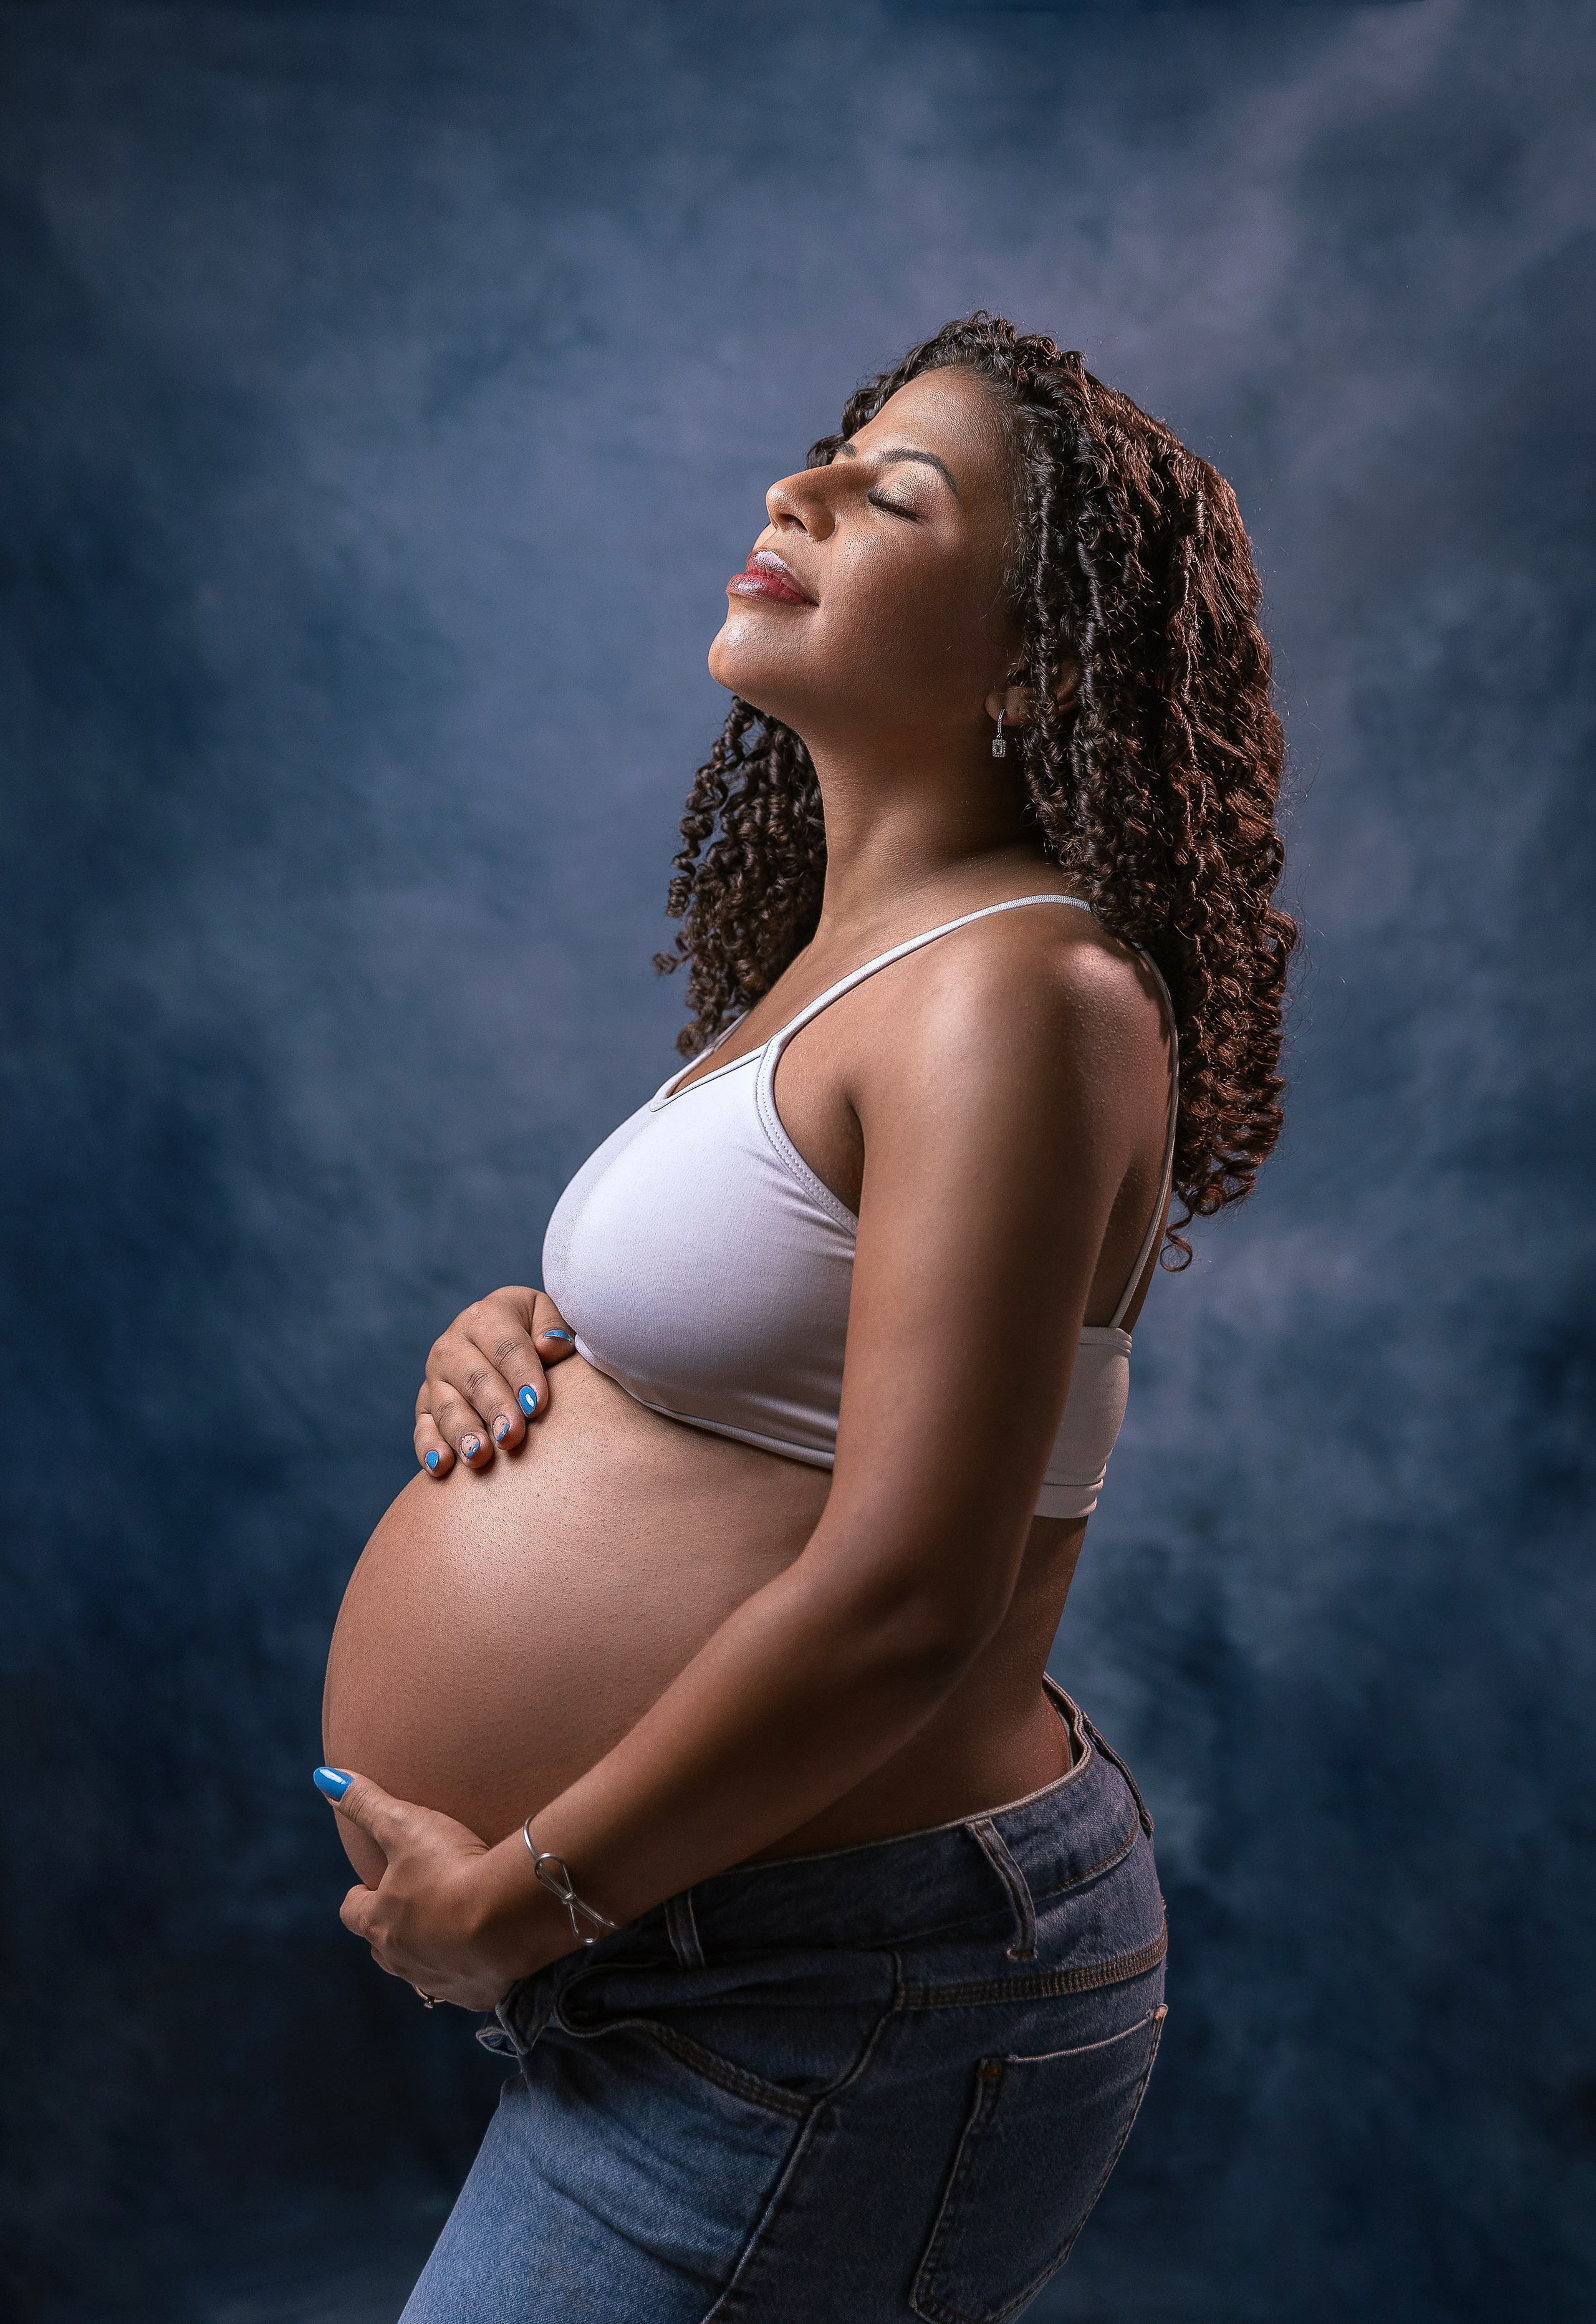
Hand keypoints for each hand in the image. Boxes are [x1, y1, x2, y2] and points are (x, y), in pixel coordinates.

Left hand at [318, 1768, 573, 2010]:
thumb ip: (365, 1802)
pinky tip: (487, 1951)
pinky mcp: (475, 1995)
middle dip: (391, 1929)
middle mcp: (400, 1959)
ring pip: (419, 1971)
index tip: (372, 1884)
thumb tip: (323, 1779)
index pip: (352, 1912)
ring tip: (450, 1928)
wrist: (509, 1918)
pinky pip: (463, 1985)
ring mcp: (437, 1981)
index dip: (360, 1895)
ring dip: (427, 1952)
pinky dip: (469, 1969)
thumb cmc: (450, 1867)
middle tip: (414, 1904)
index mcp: (378, 1922)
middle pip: (381, 1949)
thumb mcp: (404, 1824)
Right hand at [414, 1285, 577, 1477]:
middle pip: (475, 1379)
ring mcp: (436, 1378)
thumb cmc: (537, 1333)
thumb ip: (554, 1327)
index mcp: (485, 1316)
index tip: (536, 1404)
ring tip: (479, 1455)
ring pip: (447, 1407)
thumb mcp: (548, 1317)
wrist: (506, 1346)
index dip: (522, 1375)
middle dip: (494, 1408)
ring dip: (462, 1433)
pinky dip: (429, 1448)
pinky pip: (423, 1429)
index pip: (506, 1346)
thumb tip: (550, 1345)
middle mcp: (453, 1345)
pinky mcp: (425, 1407)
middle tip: (512, 1435)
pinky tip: (441, 1467)